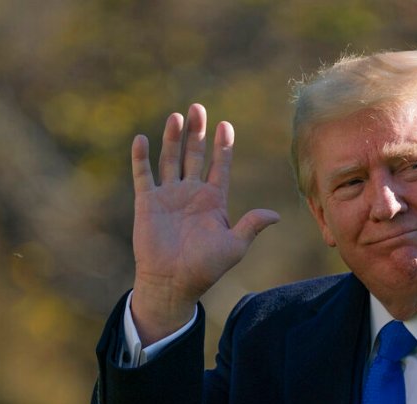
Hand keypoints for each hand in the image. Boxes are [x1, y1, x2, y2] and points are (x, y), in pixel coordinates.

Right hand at [130, 103, 279, 343]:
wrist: (174, 283)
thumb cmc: (206, 268)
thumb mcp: (234, 246)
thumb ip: (251, 226)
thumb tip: (275, 215)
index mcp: (213, 201)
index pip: (220, 166)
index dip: (223, 146)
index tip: (226, 125)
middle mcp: (191, 193)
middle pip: (195, 155)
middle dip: (197, 133)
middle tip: (198, 107)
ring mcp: (168, 196)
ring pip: (171, 159)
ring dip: (173, 138)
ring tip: (177, 116)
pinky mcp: (147, 203)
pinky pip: (143, 175)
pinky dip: (141, 157)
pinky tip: (142, 139)